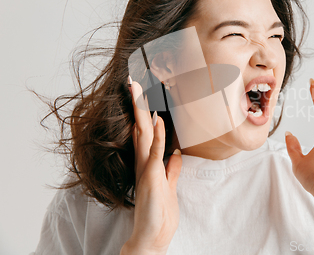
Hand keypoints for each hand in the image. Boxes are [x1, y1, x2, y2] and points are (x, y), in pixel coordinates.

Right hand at [121, 77, 181, 254]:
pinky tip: (159, 119)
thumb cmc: (159, 212)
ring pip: (145, 133)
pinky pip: (155, 151)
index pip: (146, 132)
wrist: (152, 235)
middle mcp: (143, 161)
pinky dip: (158, 134)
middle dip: (137, 104)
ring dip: (142, 111)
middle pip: (141, 127)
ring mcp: (145, 167)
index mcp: (148, 162)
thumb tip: (177, 153)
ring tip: (138, 90)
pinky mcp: (151, 176)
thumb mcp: (169, 184)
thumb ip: (172, 169)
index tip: (143, 93)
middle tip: (133, 82)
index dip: (144, 112)